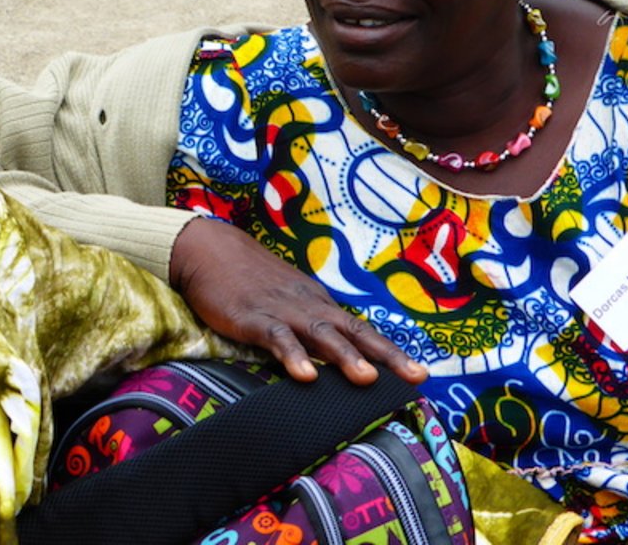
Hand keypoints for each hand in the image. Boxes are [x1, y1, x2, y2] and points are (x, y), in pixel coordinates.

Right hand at [169, 216, 426, 386]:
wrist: (208, 248)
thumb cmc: (245, 278)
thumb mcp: (284, 300)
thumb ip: (306, 325)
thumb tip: (330, 354)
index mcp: (317, 303)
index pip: (360, 330)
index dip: (390, 352)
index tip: (420, 374)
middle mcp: (308, 305)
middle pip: (353, 331)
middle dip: (386, 355)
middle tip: (416, 377)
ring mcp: (282, 309)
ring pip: (320, 332)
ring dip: (344, 356)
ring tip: (366, 379)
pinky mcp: (252, 316)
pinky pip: (276, 337)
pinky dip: (292, 355)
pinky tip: (304, 376)